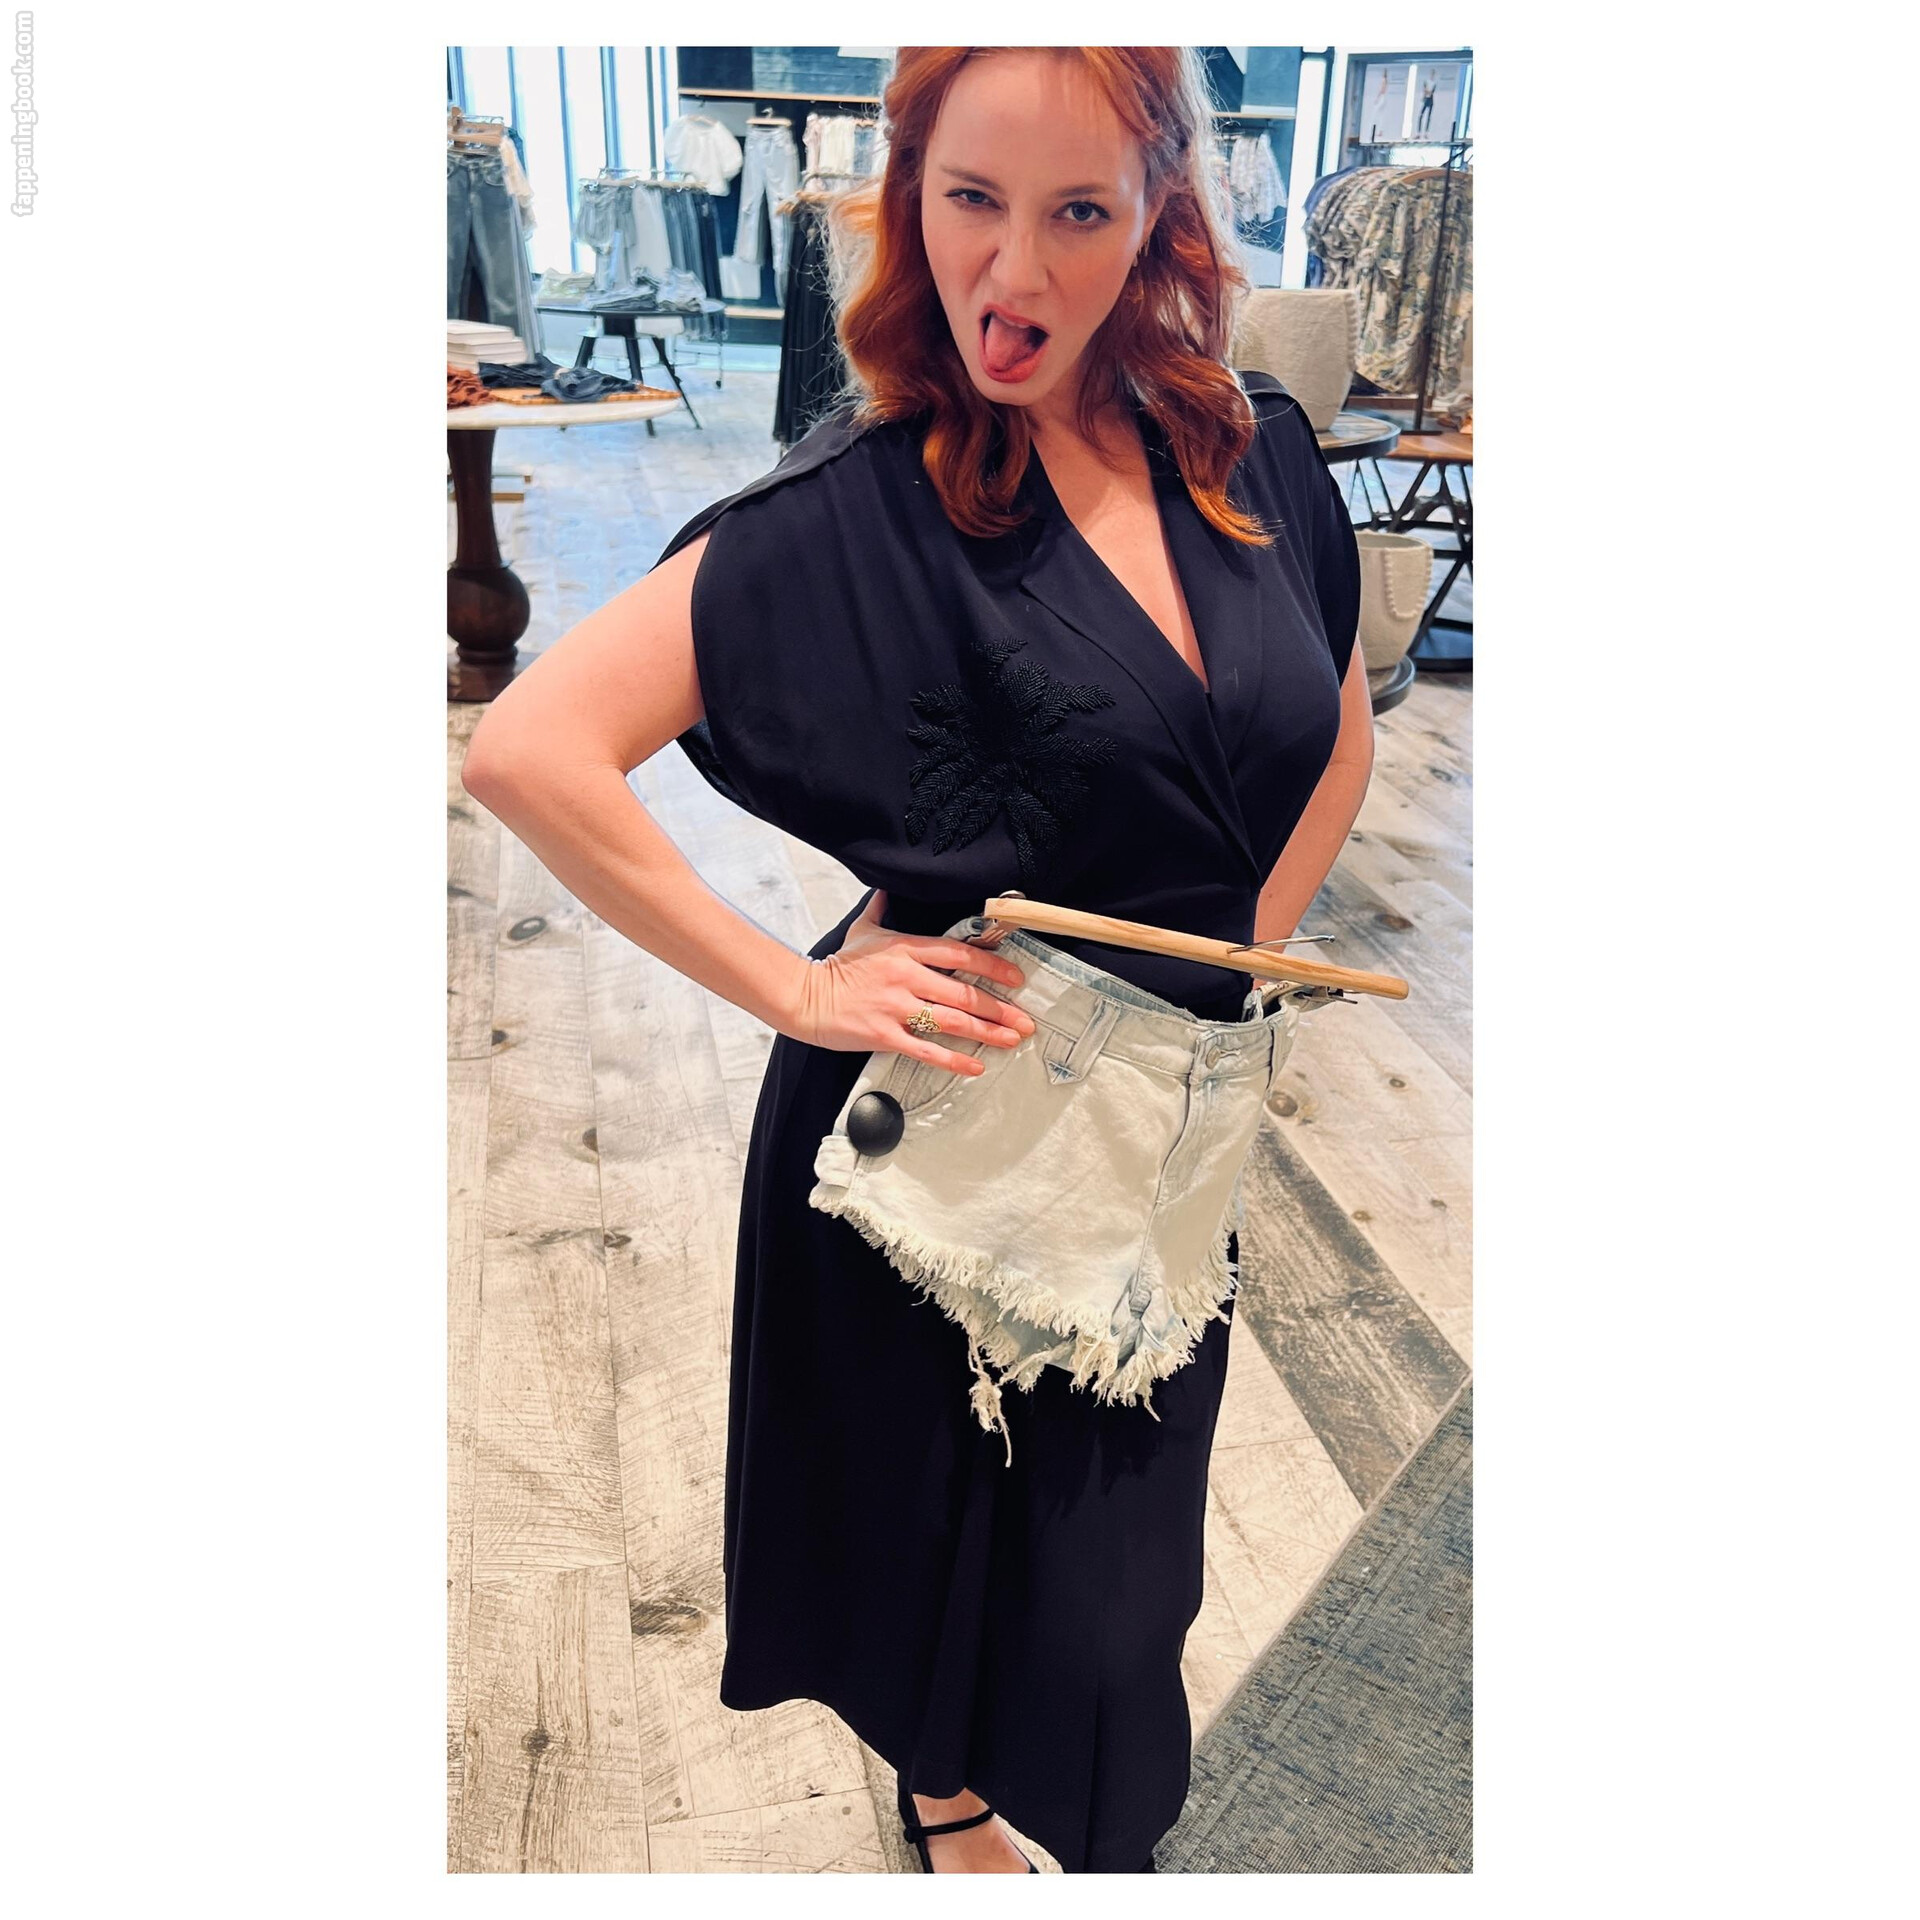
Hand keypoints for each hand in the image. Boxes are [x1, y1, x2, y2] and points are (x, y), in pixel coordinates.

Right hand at [788, 889, 1035, 1077]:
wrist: (805, 997)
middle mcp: (906, 977)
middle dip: (1000, 1008)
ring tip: (1011, 1040)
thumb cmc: (837, 966)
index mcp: (905, 949)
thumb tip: (888, 888)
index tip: (1015, 978)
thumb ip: (882, 908)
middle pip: (963, 992)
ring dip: (987, 1032)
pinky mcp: (885, 1035)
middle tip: (1025, 1020)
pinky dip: (955, 1060)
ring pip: (952, 1021)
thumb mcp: (862, 930)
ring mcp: (896, 1007)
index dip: (992, 965)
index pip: (959, 953)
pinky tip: (975, 1066)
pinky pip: (927, 1050)